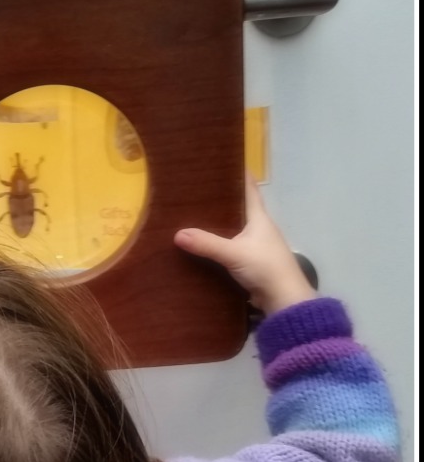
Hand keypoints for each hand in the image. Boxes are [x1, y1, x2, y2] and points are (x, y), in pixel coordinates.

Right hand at [174, 174, 317, 314]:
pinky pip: (235, 250)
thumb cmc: (265, 267)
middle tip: (203, 191)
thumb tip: (178, 234)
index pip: (250, 190)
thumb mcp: (233, 253)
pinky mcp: (254, 266)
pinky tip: (208, 249)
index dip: (242, 175)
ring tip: (199, 218)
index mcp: (259, 219)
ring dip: (223, 226)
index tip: (229, 162)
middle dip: (226, 201)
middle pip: (242, 209)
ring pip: (238, 231)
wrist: (284, 299)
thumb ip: (207, 244)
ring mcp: (259, 248)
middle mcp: (261, 229)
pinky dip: (223, 247)